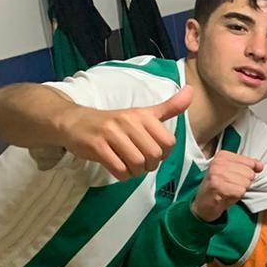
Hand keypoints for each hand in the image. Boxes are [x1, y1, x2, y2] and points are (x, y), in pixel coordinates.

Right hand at [59, 85, 188, 179]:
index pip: (168, 142)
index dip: (164, 154)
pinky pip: (119, 168)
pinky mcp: (96, 146)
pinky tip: (118, 169)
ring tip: (129, 166)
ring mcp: (111, 133)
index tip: (153, 152)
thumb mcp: (143, 113)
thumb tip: (191, 91)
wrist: (74, 122)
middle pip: (154, 155)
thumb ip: (169, 107)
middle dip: (150, 165)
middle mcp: (128, 121)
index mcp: (142, 115)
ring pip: (137, 163)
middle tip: (140, 163)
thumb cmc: (114, 122)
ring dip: (136, 171)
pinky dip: (122, 174)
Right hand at [190, 150, 263, 222]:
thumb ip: (246, 166)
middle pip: (249, 173)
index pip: (249, 162)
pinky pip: (241, 191)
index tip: (235, 176)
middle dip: (244, 182)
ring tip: (229, 189)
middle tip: (231, 185)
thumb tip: (260, 166)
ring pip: (246, 182)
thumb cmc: (219, 186)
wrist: (203, 203)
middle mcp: (218, 163)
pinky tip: (227, 194)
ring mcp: (218, 175)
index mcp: (222, 156)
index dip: (247, 172)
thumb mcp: (231, 171)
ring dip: (240, 189)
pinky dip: (237, 196)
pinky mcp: (219, 187)